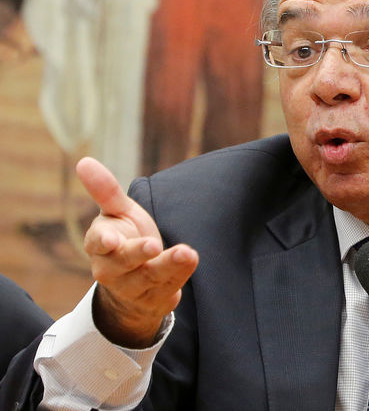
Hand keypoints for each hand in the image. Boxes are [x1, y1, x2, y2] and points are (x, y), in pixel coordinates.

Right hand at [77, 158, 197, 347]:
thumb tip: (84, 161)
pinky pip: (169, 287)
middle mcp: (112, 269)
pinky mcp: (155, 299)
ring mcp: (134, 287)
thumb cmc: (125, 238)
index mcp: (99, 245)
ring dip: (168, 265)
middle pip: (123, 262)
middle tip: (153, 244)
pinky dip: (181, 274)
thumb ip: (106, 191)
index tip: (111, 239)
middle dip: (137, 254)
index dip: (103, 241)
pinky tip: (191, 260)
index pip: (97, 243)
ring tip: (187, 253)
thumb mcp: (117, 213)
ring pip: (150, 277)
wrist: (136, 285)